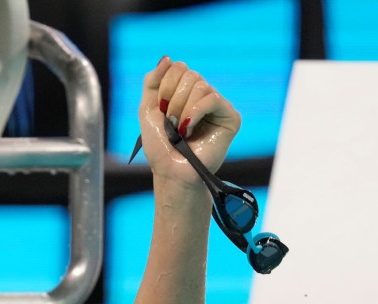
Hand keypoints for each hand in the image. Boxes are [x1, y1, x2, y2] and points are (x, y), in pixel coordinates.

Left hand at [137, 57, 239, 186]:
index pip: (178, 67)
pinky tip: (191, 130)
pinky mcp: (230, 116)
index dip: (165, 87)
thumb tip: (167, 58)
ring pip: (200, 85)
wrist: (171, 171)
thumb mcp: (147, 110)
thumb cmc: (160, 147)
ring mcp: (216, 105)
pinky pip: (212, 98)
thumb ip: (152, 82)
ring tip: (181, 131)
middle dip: (173, 100)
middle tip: (171, 123)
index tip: (161, 110)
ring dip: (183, 111)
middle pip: (189, 74)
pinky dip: (196, 113)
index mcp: (184, 91)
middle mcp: (202, 95)